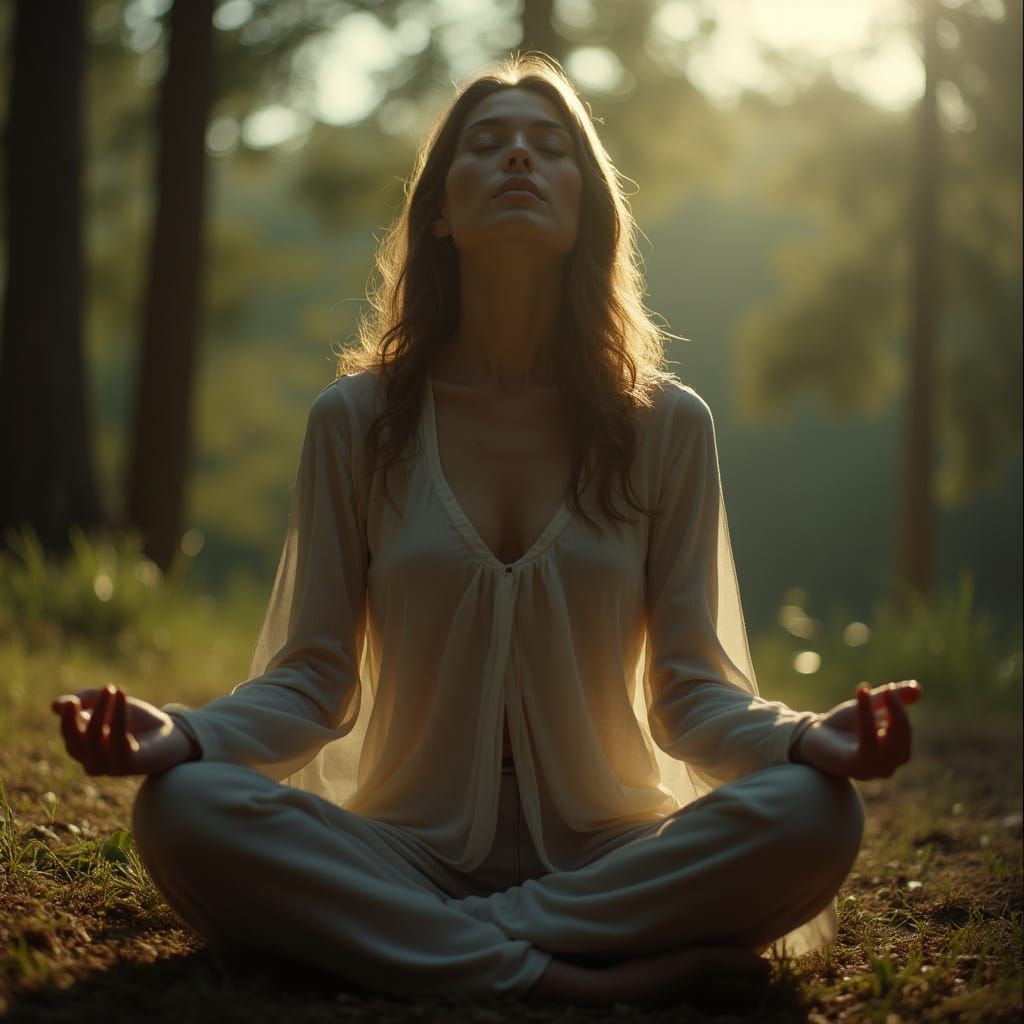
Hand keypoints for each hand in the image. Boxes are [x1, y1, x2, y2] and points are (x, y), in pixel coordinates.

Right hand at [51, 683, 195, 775]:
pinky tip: (122, 696)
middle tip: (76, 699)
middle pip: (75, 745)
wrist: (172, 732)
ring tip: (110, 689)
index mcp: (87, 749)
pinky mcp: (132, 763)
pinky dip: (118, 717)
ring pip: (95, 742)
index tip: (69, 701)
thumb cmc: (137, 720)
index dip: (66, 720)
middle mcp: (95, 762)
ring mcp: (112, 766)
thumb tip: (55, 706)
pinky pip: (119, 741)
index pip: (69, 737)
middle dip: (73, 721)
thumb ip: (85, 701)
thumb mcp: (109, 704)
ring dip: (99, 713)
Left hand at [792, 680, 921, 779]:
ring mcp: (871, 770)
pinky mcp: (854, 766)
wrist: (810, 735)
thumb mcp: (869, 707)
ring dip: (883, 716)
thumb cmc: (842, 725)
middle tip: (887, 689)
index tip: (887, 688)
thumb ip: (891, 699)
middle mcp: (885, 766)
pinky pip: (868, 744)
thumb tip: (917, 687)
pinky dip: (866, 718)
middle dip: (898, 716)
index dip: (900, 712)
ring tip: (870, 691)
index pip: (905, 735)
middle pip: (902, 744)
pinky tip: (860, 695)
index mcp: (891, 753)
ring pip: (890, 748)